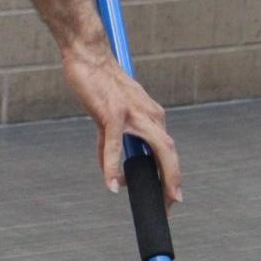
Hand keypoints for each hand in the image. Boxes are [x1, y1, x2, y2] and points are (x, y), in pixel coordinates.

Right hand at [62, 35, 181, 207]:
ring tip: (156, 201)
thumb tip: (112, 170)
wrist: (88, 53)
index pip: (167, 150)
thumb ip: (115, 141)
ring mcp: (133, 113)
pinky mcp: (113, 112)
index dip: (171, 176)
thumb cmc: (99, 82)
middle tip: (170, 207)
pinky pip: (114, 144)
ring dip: (160, 178)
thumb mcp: (111, 115)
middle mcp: (149, 114)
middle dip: (173, 182)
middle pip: (169, 153)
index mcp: (151, 115)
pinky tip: (111, 184)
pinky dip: (112, 166)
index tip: (170, 199)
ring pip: (156, 149)